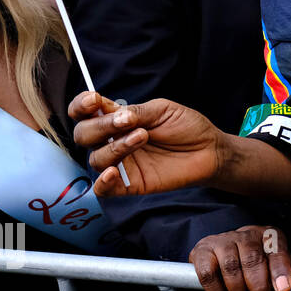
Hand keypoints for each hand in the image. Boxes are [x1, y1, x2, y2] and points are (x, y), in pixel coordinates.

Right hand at [69, 91, 224, 197]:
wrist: (210, 150)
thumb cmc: (187, 127)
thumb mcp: (163, 110)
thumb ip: (137, 111)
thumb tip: (113, 113)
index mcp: (116, 119)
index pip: (84, 112)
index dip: (81, 105)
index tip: (94, 100)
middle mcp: (113, 140)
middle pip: (84, 135)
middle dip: (100, 126)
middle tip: (127, 121)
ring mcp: (121, 163)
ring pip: (96, 159)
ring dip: (115, 146)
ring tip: (143, 136)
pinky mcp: (130, 184)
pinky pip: (103, 189)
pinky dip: (103, 182)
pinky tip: (114, 172)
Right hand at [189, 225, 290, 290]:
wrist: (226, 250)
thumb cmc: (256, 261)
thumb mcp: (274, 268)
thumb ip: (283, 285)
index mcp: (269, 236)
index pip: (277, 249)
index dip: (281, 270)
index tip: (283, 289)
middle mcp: (246, 234)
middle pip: (252, 259)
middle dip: (260, 289)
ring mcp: (223, 240)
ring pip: (230, 267)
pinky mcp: (202, 251)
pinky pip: (208, 274)